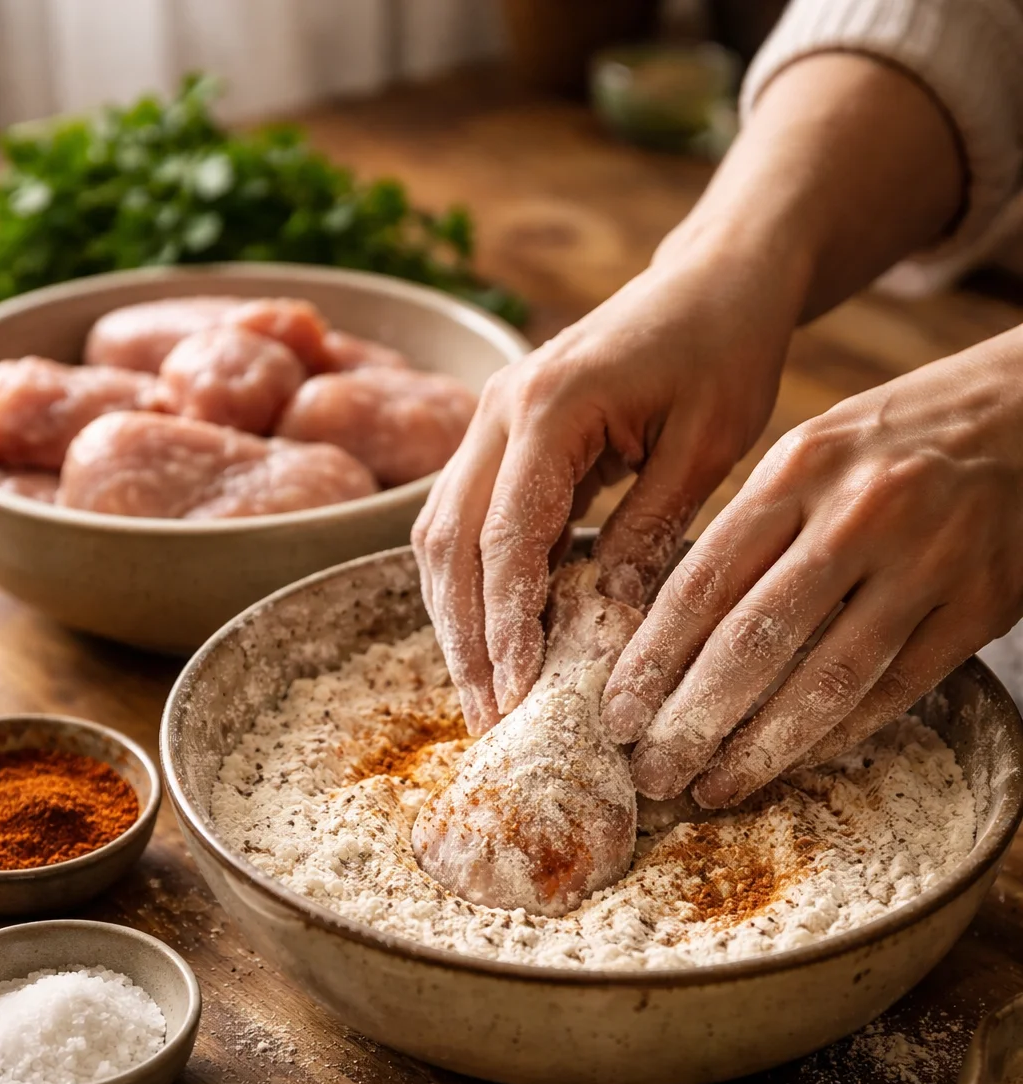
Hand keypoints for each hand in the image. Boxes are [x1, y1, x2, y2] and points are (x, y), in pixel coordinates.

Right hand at [412, 236, 798, 734]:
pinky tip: (495, 644)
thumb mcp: (712, 442)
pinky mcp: (498, 439)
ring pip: (441, 538)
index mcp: (550, 404)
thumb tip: (607, 621)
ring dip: (456, 623)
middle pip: (450, 543)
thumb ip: (654, 526)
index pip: (507, 535)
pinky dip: (471, 589)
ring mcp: (488, 421)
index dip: (506, 625)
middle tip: (489, 721)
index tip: (517, 696)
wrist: (711, 279)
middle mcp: (497, 409)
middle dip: (466, 640)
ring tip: (485, 700)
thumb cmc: (725, 347)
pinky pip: (461, 523)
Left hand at [602, 326, 1022, 804]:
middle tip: (652, 773)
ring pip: (826, 680)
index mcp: (799, 469)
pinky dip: (838, 733)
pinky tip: (794, 761)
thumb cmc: (903, 436)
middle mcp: (858, 514)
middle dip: (692, 721)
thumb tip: (670, 626)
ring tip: (714, 787)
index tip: (616, 717)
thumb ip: (753, 527)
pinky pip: (894, 688)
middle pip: (754, 642)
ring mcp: (926, 561)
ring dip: (760, 748)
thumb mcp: (816, 450)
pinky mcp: (982, 602)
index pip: (703, 582)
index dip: (652, 662)